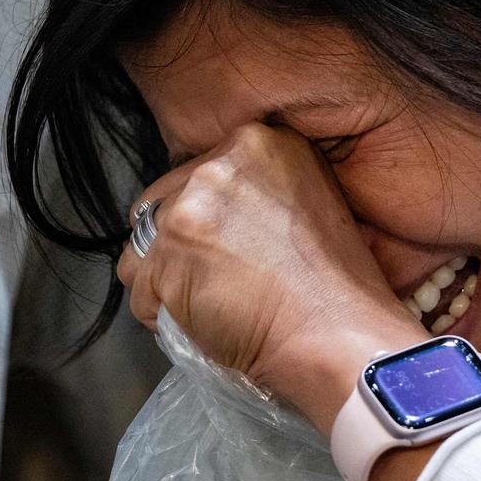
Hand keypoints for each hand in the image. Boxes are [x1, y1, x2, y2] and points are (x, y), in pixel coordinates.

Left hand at [116, 123, 428, 434]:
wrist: (340, 337)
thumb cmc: (338, 289)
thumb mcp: (313, 203)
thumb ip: (261, 193)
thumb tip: (220, 215)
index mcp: (261, 144)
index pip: (198, 175)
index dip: (208, 220)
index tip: (233, 249)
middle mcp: (220, 164)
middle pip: (162, 206)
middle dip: (181, 248)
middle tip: (224, 282)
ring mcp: (189, 209)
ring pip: (141, 249)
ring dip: (167, 281)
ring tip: (214, 305)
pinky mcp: (166, 258)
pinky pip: (139, 294)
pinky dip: (163, 316)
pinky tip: (207, 323)